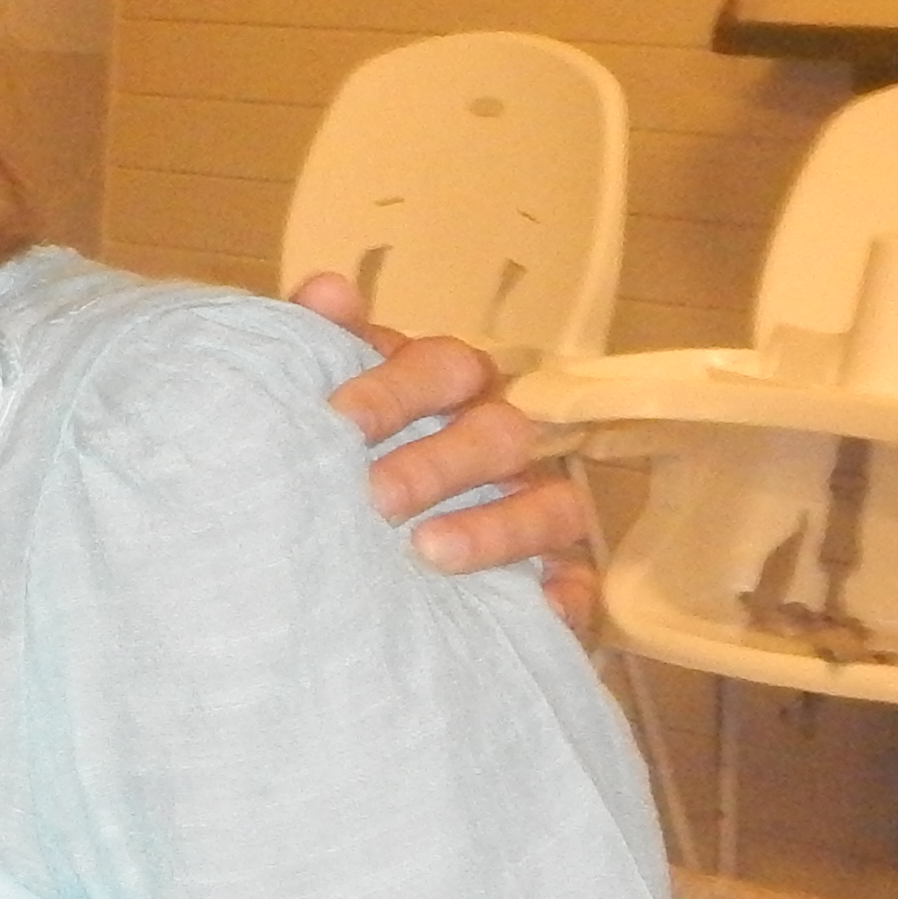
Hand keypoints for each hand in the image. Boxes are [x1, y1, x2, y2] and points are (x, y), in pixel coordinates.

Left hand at [294, 272, 599, 636]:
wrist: (325, 557)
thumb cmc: (334, 459)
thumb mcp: (318, 403)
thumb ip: (319, 347)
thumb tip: (329, 291)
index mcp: (447, 390)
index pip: (443, 367)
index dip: (395, 389)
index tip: (337, 421)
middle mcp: (498, 441)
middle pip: (499, 433)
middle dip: (437, 464)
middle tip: (375, 498)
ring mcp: (533, 508)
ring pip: (552, 505)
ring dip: (496, 527)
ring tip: (427, 552)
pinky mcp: (554, 578)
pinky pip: (578, 581)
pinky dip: (563, 592)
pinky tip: (532, 607)